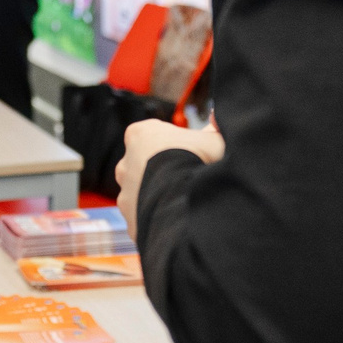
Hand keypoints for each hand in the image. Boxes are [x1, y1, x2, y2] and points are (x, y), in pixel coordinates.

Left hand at [114, 120, 225, 236]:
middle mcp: (125, 164)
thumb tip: (217, 121)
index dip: (176, 143)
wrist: (182, 203)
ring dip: (161, 197)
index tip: (192, 152)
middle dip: (164, 171)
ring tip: (186, 202)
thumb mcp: (215, 139)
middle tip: (191, 178)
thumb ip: (215, 130)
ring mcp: (125, 194)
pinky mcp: (131, 222)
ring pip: (144, 194)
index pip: (154, 134)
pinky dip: (160, 219)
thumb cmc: (198, 163)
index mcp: (140, 135)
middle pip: (145, 164)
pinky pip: (147, 219)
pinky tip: (180, 219)